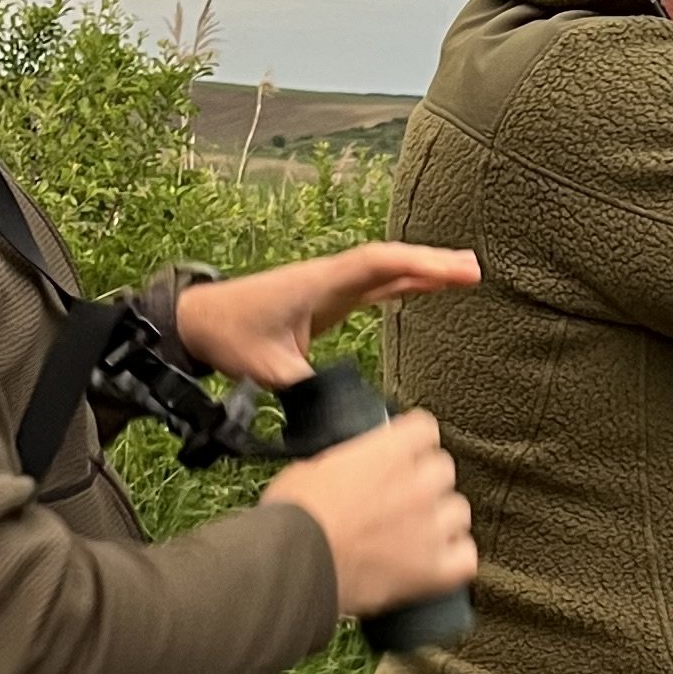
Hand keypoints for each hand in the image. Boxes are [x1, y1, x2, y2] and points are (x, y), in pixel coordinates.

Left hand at [171, 241, 479, 388]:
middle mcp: (329, 277)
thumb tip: (341, 412)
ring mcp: (329, 285)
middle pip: (389, 262)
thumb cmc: (229, 336)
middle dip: (431, 263)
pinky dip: (402, 282)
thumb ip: (306, 386)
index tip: (453, 271)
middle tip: (473, 268)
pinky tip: (425, 287)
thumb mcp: (267, 369)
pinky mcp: (327, 297)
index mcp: (319, 284)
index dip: (417, 266)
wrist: (198, 321)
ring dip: (422, 270)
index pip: (377, 265)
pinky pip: (373, 284)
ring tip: (465, 273)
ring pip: (384, 270)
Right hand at [265, 408, 477, 623]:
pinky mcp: (435, 570)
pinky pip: (466, 558)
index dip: (412, 443)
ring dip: (441, 520)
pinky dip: (454, 560)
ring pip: (459, 512)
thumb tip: (353, 468)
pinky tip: (435, 563)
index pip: (425, 429)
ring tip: (416, 534)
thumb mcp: (312, 468)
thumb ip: (347, 462)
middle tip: (401, 499)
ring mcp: (432, 527)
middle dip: (425, 482)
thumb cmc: (295, 518)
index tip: (401, 454)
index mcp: (390, 452)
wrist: (296, 566)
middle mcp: (419, 484)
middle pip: (444, 470)